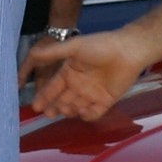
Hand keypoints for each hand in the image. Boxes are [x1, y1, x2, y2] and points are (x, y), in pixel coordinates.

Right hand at [23, 31, 145, 120]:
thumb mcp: (74, 46)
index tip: (36, 106)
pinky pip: (94, 113)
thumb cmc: (100, 46)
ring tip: (64, 112)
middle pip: (63, 100)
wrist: (128, 50)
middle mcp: (78, 84)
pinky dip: (88, 115)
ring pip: (76, 107)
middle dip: (55, 107)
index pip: (53, 88)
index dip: (44, 97)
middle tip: (48, 114)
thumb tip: (32, 52)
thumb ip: (53, 52)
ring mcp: (92, 93)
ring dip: (69, 111)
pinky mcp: (106, 101)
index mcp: (69, 72)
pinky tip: (83, 114)